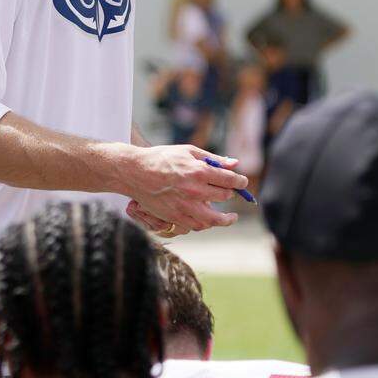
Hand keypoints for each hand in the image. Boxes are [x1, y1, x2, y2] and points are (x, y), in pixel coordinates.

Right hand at [120, 145, 246, 233]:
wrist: (135, 172)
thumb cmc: (162, 158)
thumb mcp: (188, 151)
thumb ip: (213, 158)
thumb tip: (234, 163)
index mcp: (199, 171)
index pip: (229, 180)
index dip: (240, 182)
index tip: (242, 183)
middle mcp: (194, 190)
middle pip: (224, 197)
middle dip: (231, 194)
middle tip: (232, 193)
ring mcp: (185, 206)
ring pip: (214, 219)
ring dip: (226, 218)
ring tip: (230, 217)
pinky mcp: (174, 216)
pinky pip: (196, 225)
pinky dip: (205, 223)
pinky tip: (208, 219)